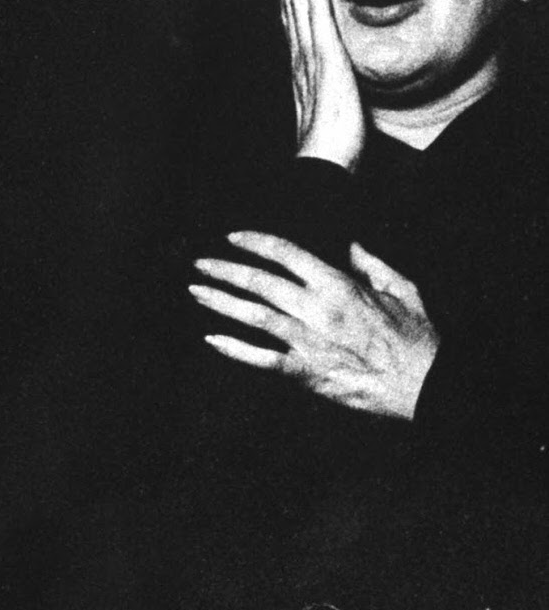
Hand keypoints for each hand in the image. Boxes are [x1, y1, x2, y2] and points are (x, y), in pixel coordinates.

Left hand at [191, 232, 438, 419]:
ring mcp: (309, 342)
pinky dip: (236, 350)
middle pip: (260, 282)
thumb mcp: (401, 287)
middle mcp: (316, 310)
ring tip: (198, 292)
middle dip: (226, 270)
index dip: (255, 241)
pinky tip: (213, 340)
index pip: (285, 253)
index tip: (233, 236)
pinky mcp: (308, 373)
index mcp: (337, 285)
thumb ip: (371, 262)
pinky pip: (263, 360)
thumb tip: (349, 243)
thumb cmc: (415, 337)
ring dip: (222, 302)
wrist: (425, 386)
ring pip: (254, 316)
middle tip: (201, 263)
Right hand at [273, 0, 365, 170]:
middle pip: (289, 0)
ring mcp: (310, 51)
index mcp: (303, 65)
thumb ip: (325, 96)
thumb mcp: (328, 113)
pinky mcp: (324, 52)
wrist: (324, 161)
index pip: (293, 16)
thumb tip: (328, 89)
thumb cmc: (331, 145)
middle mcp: (300, 53)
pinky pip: (315, 9)